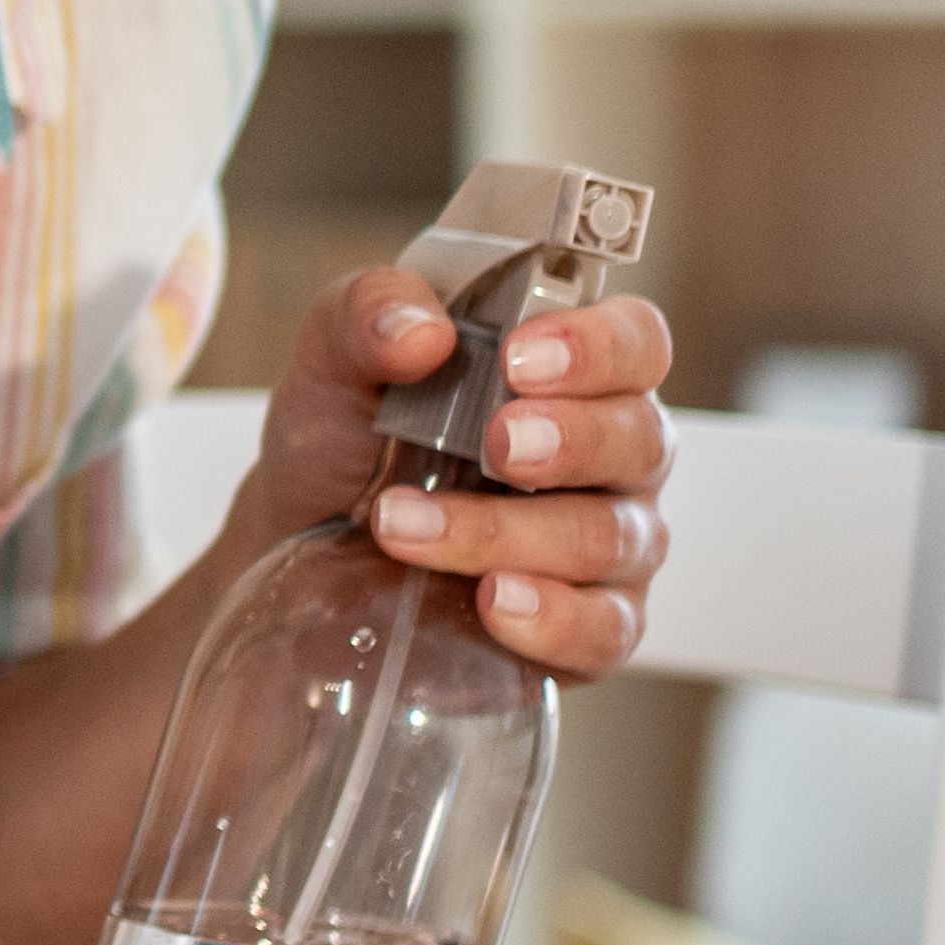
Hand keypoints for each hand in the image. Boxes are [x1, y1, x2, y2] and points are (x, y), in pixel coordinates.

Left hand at [240, 258, 674, 682]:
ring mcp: (613, 547)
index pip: (637, 342)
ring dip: (507, 531)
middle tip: (496, 444)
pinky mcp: (591, 629)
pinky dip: (552, 618)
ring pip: (608, 537)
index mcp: (577, 375)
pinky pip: (605, 629)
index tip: (520, 360)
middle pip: (639, 440)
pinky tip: (494, 603)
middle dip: (570, 440)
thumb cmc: (348, 439)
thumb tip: (421, 330)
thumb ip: (370, 315)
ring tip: (408, 526)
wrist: (304, 544)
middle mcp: (614, 457)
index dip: (597, 347)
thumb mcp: (337, 362)